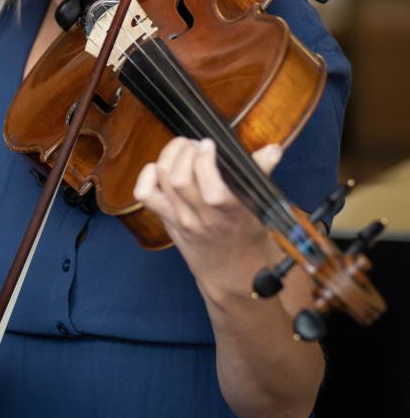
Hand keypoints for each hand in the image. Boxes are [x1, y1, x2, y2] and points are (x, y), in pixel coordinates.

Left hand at [133, 137, 281, 297]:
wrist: (230, 273)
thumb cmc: (246, 235)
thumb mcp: (258, 206)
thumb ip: (260, 173)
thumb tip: (273, 149)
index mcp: (228, 213)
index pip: (211, 189)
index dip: (205, 159)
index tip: (210, 144)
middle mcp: (201, 217)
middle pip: (179, 179)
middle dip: (185, 151)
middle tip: (195, 145)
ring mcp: (180, 219)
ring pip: (162, 180)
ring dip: (169, 155)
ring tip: (182, 149)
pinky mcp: (166, 219)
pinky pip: (145, 194)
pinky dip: (147, 175)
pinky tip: (160, 167)